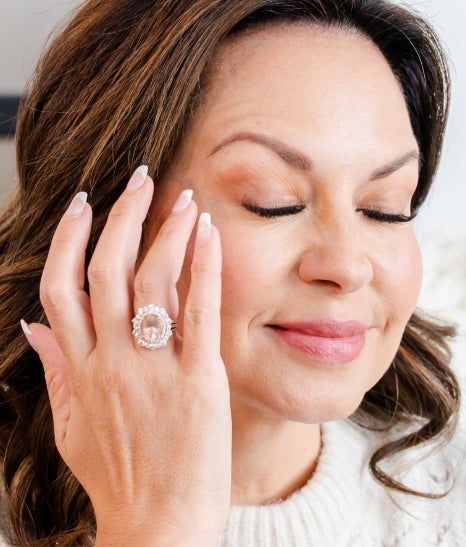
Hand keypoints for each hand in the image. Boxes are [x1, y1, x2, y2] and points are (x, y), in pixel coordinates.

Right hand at [22, 166, 230, 545]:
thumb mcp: (72, 428)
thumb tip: (32, 326)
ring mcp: (154, 371)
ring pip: (149, 283)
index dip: (71, 240)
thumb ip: (57, 371)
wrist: (159, 527)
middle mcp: (111, 364)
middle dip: (119, 218)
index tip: (84, 204)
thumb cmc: (121, 480)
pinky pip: (199, 313)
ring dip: (163, 232)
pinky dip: (202, 268)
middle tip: (138, 179)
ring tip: (180, 197)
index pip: (61, 289)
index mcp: (80, 372)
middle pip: (104, 272)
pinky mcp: (199, 381)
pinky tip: (207, 233)